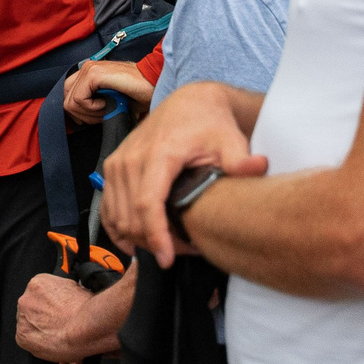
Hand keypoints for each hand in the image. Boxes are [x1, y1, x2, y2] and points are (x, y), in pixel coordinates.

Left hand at [15, 267, 133, 363]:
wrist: (85, 327)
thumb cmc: (86, 310)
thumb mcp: (78, 290)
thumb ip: (67, 293)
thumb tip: (70, 298)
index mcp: (38, 282)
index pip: (38, 294)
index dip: (49, 306)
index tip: (55, 312)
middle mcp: (26, 298)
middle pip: (32, 309)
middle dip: (43, 318)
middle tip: (58, 325)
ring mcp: (22, 317)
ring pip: (29, 325)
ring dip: (40, 330)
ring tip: (58, 335)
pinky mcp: (22, 335)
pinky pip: (27, 341)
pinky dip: (37, 344)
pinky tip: (52, 343)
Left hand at [65, 59, 152, 124]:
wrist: (154, 84)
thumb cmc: (138, 94)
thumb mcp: (109, 101)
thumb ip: (92, 104)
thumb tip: (77, 121)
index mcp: (89, 73)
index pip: (67, 96)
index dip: (78, 112)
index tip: (94, 118)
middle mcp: (86, 68)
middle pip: (66, 100)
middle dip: (83, 116)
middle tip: (102, 115)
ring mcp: (88, 69)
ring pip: (70, 103)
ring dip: (89, 113)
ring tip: (107, 109)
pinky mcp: (93, 74)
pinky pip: (78, 100)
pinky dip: (93, 109)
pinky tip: (107, 103)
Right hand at [102, 82, 262, 267]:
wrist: (188, 104)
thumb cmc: (210, 124)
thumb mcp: (230, 139)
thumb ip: (241, 158)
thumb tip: (258, 167)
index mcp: (158, 154)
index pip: (148, 203)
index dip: (156, 236)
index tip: (167, 260)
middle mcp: (130, 159)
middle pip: (131, 216)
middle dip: (154, 242)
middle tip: (185, 252)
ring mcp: (116, 164)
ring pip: (117, 217)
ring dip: (138, 239)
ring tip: (169, 246)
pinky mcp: (111, 169)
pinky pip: (106, 209)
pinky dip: (117, 230)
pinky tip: (134, 244)